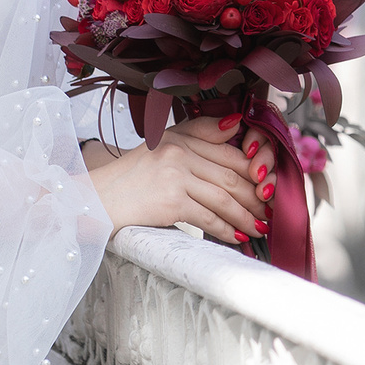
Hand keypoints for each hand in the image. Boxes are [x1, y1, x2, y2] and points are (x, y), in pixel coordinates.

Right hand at [83, 114, 274, 243]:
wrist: (94, 201)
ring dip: (246, 215)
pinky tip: (237, 237)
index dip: (252, 168)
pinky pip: (207, 218)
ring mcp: (174, 175)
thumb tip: (235, 126)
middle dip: (255, 194)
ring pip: (224, 196)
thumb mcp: (160, 150)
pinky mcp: (170, 201)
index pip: (227, 148)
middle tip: (269, 209)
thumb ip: (196, 137)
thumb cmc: (128, 180)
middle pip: (230, 173)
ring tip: (259, 227)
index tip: (265, 184)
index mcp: (178, 137)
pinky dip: (226, 230)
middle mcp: (178, 151)